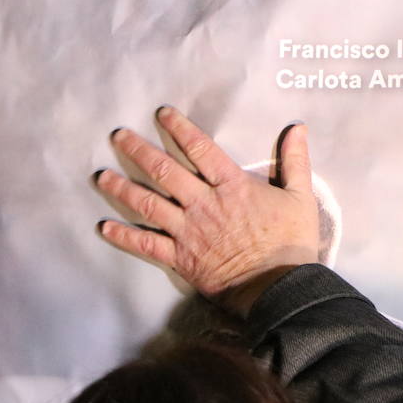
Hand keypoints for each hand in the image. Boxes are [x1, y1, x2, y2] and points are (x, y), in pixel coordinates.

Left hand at [96, 106, 319, 316]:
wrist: (279, 288)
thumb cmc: (291, 245)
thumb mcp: (300, 198)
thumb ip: (295, 161)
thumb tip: (297, 128)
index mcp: (232, 186)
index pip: (200, 149)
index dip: (179, 128)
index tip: (161, 114)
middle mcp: (204, 204)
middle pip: (165, 171)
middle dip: (138, 151)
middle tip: (117, 136)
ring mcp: (189, 232)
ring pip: (149, 204)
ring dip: (122, 189)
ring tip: (101, 177)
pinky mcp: (181, 258)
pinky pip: (147, 245)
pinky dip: (125, 236)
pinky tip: (105, 228)